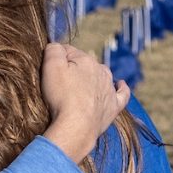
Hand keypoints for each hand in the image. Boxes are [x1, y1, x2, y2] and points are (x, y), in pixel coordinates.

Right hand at [40, 42, 129, 160]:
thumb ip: (54, 50)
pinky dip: (121, 88)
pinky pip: (122, 93)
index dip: (57, 59)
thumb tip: (56, 46)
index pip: (69, 51)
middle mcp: (101, 72)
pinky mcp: (114, 107)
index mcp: (86, 61)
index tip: (50, 69)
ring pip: (102, 76)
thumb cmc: (62, 97)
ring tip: (82, 85)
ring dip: (93, 78)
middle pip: (85, 64)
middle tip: (61, 83)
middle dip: (74, 69)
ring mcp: (109, 90)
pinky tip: (120, 85)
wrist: (76, 126)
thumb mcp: (51, 67)